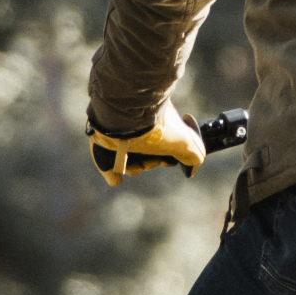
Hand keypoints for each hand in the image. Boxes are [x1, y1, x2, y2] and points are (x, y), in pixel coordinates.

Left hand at [87, 103, 205, 186]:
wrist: (125, 117)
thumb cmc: (155, 126)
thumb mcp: (183, 140)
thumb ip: (194, 153)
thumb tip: (192, 167)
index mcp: (156, 125)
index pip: (161, 146)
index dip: (165, 158)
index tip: (166, 161)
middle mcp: (138, 129)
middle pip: (146, 154)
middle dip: (151, 162)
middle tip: (152, 160)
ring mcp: (119, 136)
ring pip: (129, 160)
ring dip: (135, 168)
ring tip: (135, 164)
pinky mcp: (102, 144)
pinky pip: (107, 165)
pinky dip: (113, 174)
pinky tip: (118, 177)